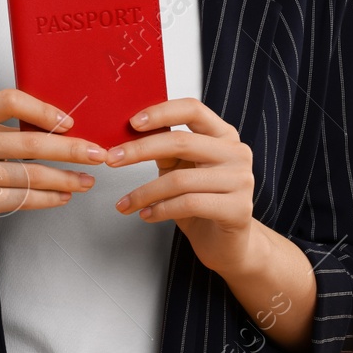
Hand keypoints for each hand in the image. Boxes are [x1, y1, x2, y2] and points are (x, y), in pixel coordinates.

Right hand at [0, 88, 106, 243]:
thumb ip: (0, 127)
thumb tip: (56, 126)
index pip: (10, 100)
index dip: (44, 110)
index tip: (70, 122)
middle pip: (29, 142)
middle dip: (70, 149)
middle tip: (97, 154)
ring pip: (29, 175)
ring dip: (65, 179)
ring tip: (86, 181)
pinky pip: (19, 200)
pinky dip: (46, 199)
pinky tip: (61, 197)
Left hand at [106, 97, 256, 277]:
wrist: (227, 243)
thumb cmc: (201, 201)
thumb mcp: (180, 167)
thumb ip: (165, 147)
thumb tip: (128, 131)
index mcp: (223, 134)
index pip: (192, 109)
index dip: (161, 112)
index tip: (132, 123)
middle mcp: (236, 153)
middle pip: (181, 142)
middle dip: (139, 150)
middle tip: (112, 159)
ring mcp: (241, 180)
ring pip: (180, 179)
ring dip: (144, 192)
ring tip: (125, 203)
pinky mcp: (238, 209)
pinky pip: (189, 204)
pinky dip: (160, 210)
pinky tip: (147, 215)